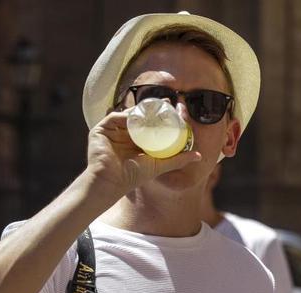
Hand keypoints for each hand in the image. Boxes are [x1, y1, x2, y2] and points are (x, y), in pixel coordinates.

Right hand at [86, 111, 202, 196]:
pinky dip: (125, 115)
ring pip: (128, 114)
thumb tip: (199, 156)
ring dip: (140, 110)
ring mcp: (112, 131)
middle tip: (166, 102)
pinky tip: (136, 116)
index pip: (149, 124)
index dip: (161, 116)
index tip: (173, 108)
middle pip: (139, 116)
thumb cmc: (133, 176)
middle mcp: (124, 134)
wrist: (112, 183)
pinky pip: (114, 117)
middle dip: (152, 109)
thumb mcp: (159, 165)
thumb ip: (178, 159)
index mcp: (136, 141)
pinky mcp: (101, 130)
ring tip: (153, 107)